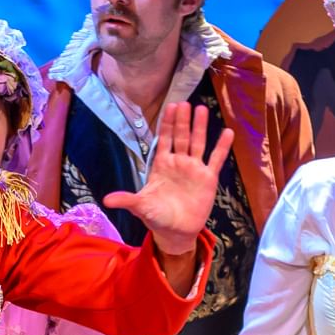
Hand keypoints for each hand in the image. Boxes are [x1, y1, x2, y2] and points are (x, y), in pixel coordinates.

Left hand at [100, 103, 232, 256]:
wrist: (175, 231)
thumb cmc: (156, 216)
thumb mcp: (141, 207)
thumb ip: (127, 200)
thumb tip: (106, 200)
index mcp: (162, 165)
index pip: (165, 139)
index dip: (167, 124)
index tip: (170, 106)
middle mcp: (179, 163)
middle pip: (181, 137)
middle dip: (182, 121)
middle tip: (184, 103)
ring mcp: (194, 169)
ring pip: (198, 143)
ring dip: (200, 127)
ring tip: (202, 109)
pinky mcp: (209, 179)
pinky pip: (216, 160)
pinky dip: (222, 147)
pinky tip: (228, 132)